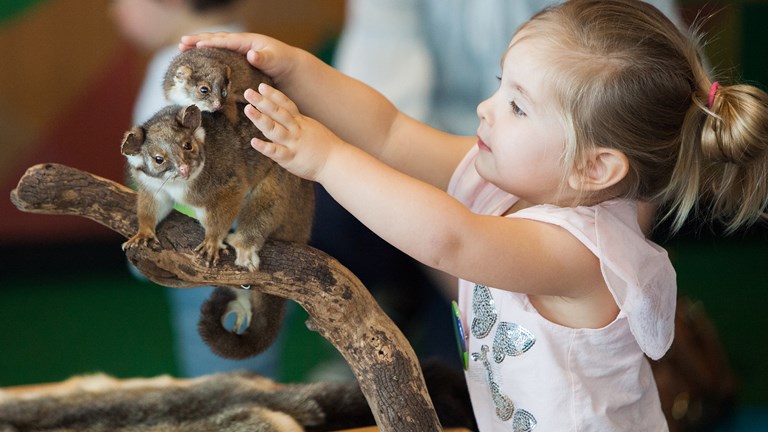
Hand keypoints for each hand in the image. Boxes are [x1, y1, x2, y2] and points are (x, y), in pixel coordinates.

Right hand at [179, 32, 297, 85]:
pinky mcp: (237, 58)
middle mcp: (240, 43)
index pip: (226, 41)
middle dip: (198, 40)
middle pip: (216, 39)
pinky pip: (219, 54)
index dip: (211, 42)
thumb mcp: (275, 60)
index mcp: (247, 42)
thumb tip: (252, 54)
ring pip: (215, 45)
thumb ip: (264, 58)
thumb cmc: (282, 62)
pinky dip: (206, 54)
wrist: (288, 66)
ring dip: (198, 45)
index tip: (197, 45)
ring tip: (182, 47)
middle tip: (181, 43)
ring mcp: (238, 50)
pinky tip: (196, 59)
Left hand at [244, 83, 343, 182]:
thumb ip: (299, 123)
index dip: (273, 95)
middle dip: (262, 101)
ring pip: (275, 129)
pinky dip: (265, 147)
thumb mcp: (312, 129)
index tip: (261, 86)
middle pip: (278, 113)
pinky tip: (253, 142)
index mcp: (301, 123)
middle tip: (248, 92)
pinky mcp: (291, 158)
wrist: (338, 163)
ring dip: (261, 119)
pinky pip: (277, 152)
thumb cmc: (326, 148)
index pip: (286, 105)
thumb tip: (287, 118)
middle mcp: (296, 130)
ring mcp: (293, 143)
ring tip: (248, 109)